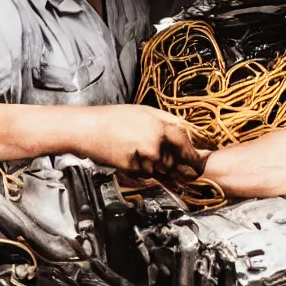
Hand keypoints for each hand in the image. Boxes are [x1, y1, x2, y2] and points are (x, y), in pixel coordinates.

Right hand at [74, 105, 210, 183]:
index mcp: (161, 126)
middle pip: (173, 161)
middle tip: (155, 155)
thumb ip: (168, 121)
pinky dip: (141, 169)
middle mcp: (156, 143)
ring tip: (136, 151)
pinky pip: (145, 174)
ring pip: (160, 169)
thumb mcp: (144, 111)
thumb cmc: (114, 118)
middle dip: (170, 161)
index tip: (196, 161)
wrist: (88, 129)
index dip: (192, 155)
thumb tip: (187, 130)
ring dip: (154, 165)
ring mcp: (145, 157)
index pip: (186, 145)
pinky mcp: (134, 168)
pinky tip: (128, 156)